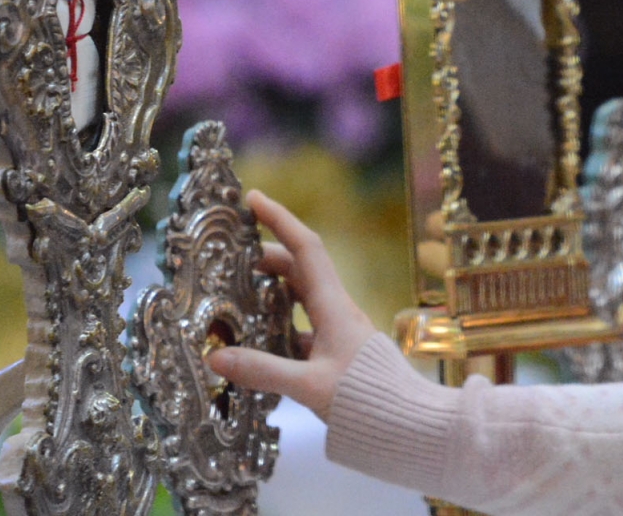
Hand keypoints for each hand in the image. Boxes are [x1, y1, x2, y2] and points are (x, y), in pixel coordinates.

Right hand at [207, 190, 378, 418]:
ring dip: (275, 287)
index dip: (280, 220)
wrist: (406, 423)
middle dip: (268, 255)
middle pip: (301, 269)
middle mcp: (339, 310)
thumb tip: (215, 358)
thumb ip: (263, 371)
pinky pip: (305, 326)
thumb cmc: (364, 399)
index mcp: (334, 305)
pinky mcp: (339, 351)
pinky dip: (282, 323)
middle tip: (233, 255)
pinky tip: (262, 338)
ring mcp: (341, 330)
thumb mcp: (308, 386)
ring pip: (303, 297)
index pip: (305, 248)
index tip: (254, 199)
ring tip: (241, 290)